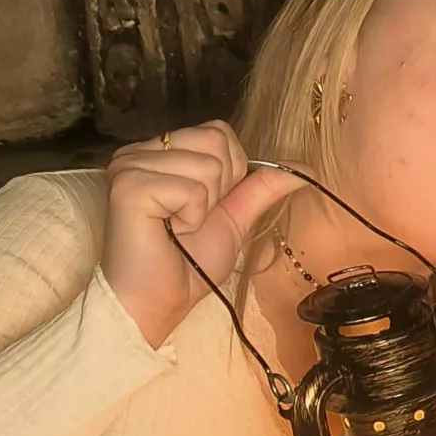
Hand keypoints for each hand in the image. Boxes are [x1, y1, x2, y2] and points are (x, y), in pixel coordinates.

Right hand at [102, 121, 302, 348]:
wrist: (158, 302)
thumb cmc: (187, 263)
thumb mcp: (235, 218)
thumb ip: (263, 187)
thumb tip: (307, 168)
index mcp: (159, 152)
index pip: (219, 132)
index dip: (229, 173)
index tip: (204, 208)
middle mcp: (138, 151)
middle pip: (216, 140)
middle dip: (219, 188)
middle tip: (189, 220)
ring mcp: (129, 165)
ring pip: (208, 165)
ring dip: (203, 207)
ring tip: (176, 227)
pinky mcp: (128, 185)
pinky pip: (191, 189)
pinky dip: (191, 217)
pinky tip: (167, 231)